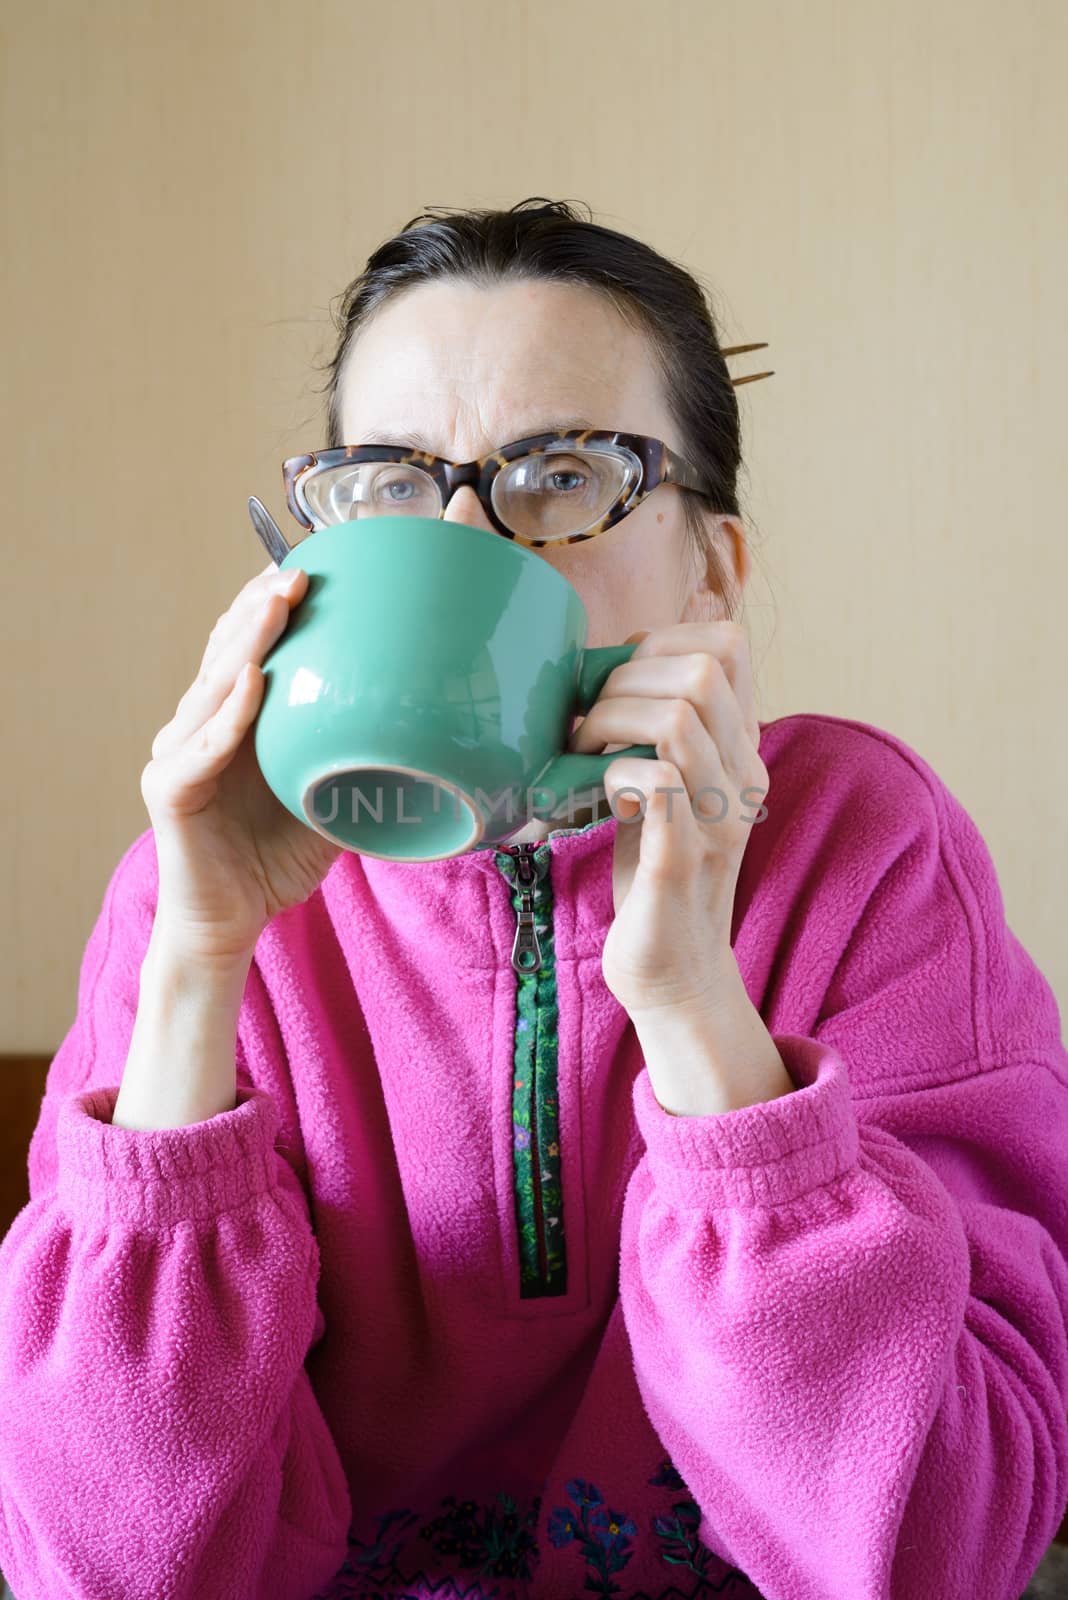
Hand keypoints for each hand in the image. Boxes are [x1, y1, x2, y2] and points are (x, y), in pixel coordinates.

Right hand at [139, 560, 342, 964]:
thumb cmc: (277, 860)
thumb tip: (425, 725)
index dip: (270, 606)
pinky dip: (230, 713)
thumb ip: (355, 756)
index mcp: (234, 720)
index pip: (247, 647)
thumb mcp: (331, 796)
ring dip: (247, 640)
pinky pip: (202, 745)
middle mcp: (198, 726)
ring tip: (277, 603)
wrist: (232, 924)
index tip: (311, 566)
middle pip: (227, 651)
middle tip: (300, 569)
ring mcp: (178, 754)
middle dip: (262, 606)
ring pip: (214, 685)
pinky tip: (253, 679)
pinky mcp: (170, 790)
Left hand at [566, 620, 768, 1018]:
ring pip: (680, 719)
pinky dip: (615, 773)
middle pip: (704, 669)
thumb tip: (611, 665)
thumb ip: (658, 731)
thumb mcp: (664, 782)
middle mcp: (743, 775)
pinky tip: (600, 793)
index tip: (618, 681)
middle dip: (626, 678)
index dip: (662, 640)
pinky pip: (660, 784)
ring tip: (585, 751)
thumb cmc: (652, 869)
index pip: (729, 646)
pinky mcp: (683, 859)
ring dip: (614, 720)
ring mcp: (718, 816)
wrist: (676, 970)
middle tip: (588, 722)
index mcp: (740, 748)